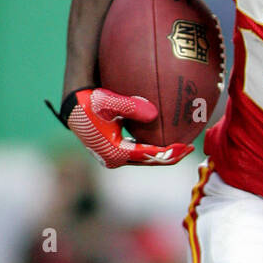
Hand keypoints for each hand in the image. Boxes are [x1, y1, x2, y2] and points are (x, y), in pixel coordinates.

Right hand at [47, 88, 193, 168]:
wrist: (72, 105)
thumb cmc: (89, 101)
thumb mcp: (108, 101)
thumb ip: (130, 106)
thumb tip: (154, 114)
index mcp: (115, 152)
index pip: (149, 156)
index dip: (170, 152)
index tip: (187, 146)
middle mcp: (115, 159)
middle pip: (150, 161)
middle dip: (171, 156)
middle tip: (190, 147)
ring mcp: (114, 157)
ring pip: (145, 159)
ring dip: (163, 154)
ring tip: (182, 146)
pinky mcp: (114, 151)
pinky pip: (139, 153)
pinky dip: (152, 148)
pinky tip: (165, 139)